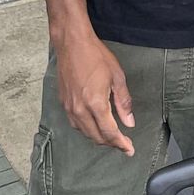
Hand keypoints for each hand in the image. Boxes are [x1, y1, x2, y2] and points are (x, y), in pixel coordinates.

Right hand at [55, 34, 134, 155]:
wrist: (72, 44)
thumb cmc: (96, 56)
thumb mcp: (117, 77)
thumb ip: (123, 102)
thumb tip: (129, 122)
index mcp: (95, 103)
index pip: (109, 132)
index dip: (121, 144)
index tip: (129, 150)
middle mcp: (80, 109)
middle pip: (96, 136)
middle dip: (111, 144)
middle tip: (124, 145)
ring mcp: (69, 107)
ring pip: (85, 132)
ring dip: (99, 138)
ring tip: (112, 138)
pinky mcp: (63, 103)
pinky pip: (76, 124)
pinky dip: (87, 130)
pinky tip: (94, 127)